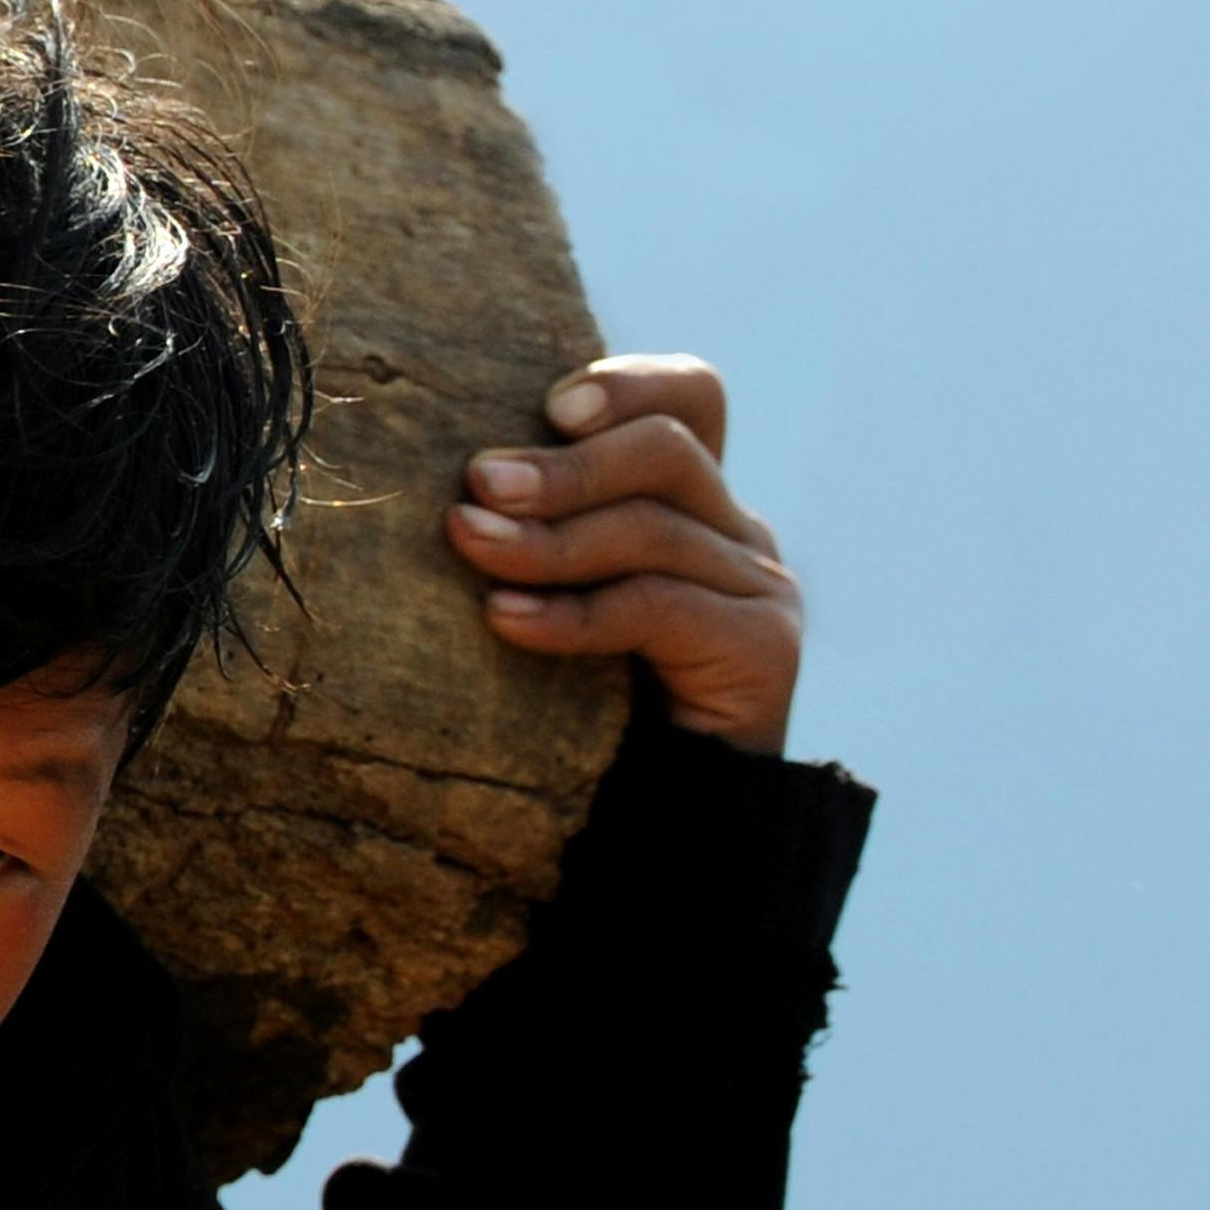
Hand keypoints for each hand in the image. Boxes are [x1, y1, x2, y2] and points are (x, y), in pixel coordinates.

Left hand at [443, 353, 803, 757]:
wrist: (670, 826)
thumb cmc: (590, 705)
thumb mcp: (564, 598)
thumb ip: (541, 534)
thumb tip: (446, 486)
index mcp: (698, 502)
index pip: (692, 398)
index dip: (628, 384)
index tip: (549, 404)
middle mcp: (740, 534)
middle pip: (668, 450)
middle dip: (564, 465)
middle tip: (477, 482)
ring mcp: (761, 590)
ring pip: (653, 527)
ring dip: (549, 537)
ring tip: (468, 542)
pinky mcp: (763, 651)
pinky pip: (657, 607)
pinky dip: (573, 612)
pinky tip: (506, 619)